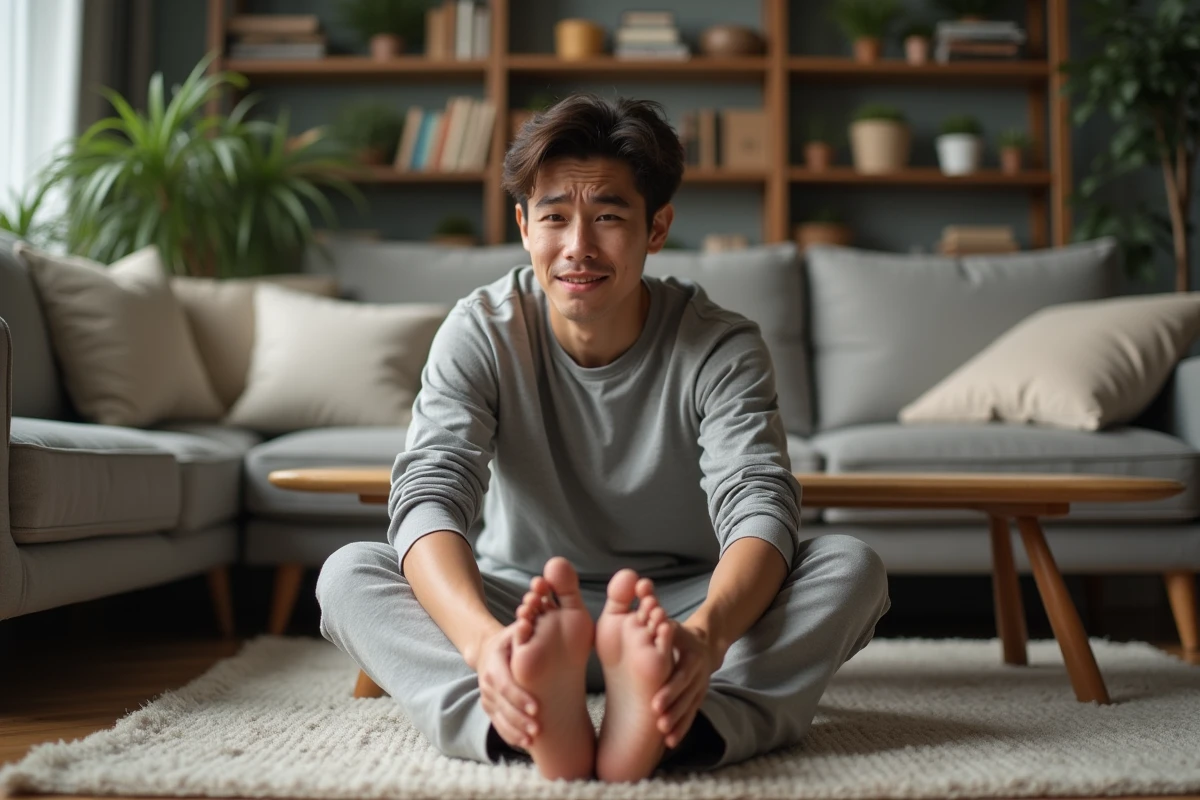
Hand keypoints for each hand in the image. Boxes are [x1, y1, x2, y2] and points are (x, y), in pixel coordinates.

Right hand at [475, 624, 539, 749]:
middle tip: (538, 729)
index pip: (505, 684)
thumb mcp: (515, 630)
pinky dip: (510, 734)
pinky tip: (525, 743)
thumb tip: (527, 623)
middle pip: (502, 705)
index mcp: (494, 662)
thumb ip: (524, 629)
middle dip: (519, 719)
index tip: (536, 709)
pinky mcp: (489, 706)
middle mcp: (486, 681)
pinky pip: (497, 724)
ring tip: (533, 740)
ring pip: (499, 717)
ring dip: (515, 730)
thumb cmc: (511, 638)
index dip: (519, 697)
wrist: (488, 649)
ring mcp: (486, 696)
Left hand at [651, 621, 723, 748]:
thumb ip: (663, 625)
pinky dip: (683, 728)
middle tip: (658, 723)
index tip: (655, 704)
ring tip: (664, 736)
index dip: (670, 690)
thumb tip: (652, 616)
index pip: (682, 676)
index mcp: (693, 656)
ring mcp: (701, 687)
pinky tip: (671, 742)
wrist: (706, 642)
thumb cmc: (680, 633)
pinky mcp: (699, 697)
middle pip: (686, 695)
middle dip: (673, 710)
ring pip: (690, 707)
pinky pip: (692, 714)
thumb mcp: (674, 626)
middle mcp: (700, 674)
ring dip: (678, 722)